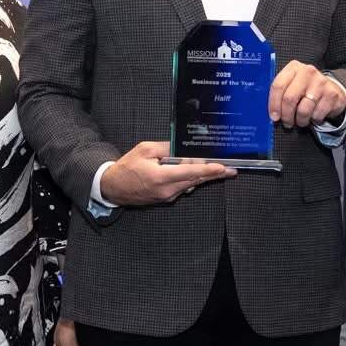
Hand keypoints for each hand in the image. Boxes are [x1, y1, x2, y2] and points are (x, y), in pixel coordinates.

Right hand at [99, 141, 234, 206]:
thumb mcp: (145, 150)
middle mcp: (166, 190)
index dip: (208, 170)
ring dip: (204, 176)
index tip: (222, 167)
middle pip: (195, 180)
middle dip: (214, 174)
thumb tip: (184, 147)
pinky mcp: (166, 199)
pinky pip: (184, 187)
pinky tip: (198, 172)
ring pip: (191, 184)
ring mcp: (167, 196)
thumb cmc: (127, 167)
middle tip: (231, 169)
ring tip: (220, 169)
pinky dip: (192, 179)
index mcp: (160, 176)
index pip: (190, 172)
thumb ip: (166, 148)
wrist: (113, 188)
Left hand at [268, 61, 345, 128]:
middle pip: (289, 98)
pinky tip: (314, 116)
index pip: (278, 85)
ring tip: (300, 120)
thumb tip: (270, 111)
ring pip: (304, 110)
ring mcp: (321, 82)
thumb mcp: (292, 84)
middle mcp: (308, 72)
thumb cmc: (306, 89)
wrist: (332, 89)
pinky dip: (314, 120)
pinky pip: (317, 115)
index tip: (274, 116)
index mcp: (294, 68)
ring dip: (300, 120)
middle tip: (287, 123)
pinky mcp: (332, 94)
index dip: (274, 104)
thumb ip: (281, 92)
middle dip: (286, 115)